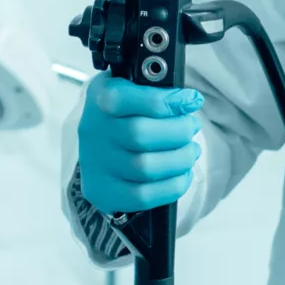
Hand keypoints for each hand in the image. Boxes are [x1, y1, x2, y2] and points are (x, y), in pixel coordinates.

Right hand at [77, 73, 203, 214]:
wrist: (101, 146)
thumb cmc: (126, 113)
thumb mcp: (135, 88)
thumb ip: (158, 89)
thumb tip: (190, 101)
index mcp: (101, 96)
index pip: (126, 98)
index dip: (165, 101)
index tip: (190, 101)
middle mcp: (93, 130)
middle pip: (140, 134)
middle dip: (178, 131)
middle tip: (191, 127)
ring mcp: (96, 164)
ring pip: (145, 168)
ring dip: (180, 159)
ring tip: (191, 151)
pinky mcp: (103, 191)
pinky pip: (143, 195)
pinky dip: (173, 185)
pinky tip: (183, 173)